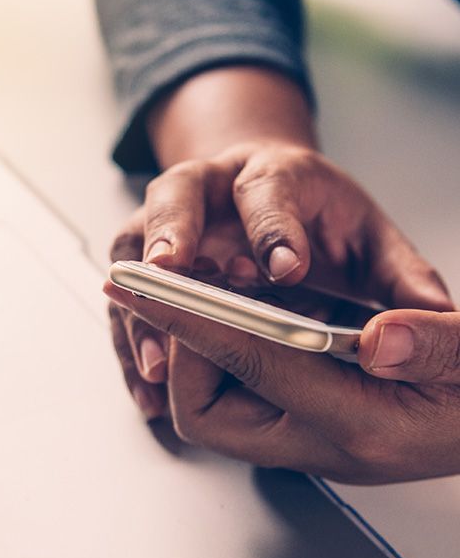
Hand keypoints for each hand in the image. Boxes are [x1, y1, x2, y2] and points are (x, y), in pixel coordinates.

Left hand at [104, 283, 459, 483]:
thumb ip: (433, 345)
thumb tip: (380, 337)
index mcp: (361, 428)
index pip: (255, 368)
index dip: (196, 322)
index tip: (150, 288)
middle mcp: (324, 442)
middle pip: (206, 412)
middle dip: (184, 347)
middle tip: (194, 288)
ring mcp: (313, 435)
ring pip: (219, 401)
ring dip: (208, 342)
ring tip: (220, 285)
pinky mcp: (313, 419)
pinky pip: (246, 387)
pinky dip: (237, 344)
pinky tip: (257, 303)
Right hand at [109, 140, 451, 419]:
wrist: (264, 189)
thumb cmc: (315, 215)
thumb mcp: (366, 236)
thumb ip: (399, 275)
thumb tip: (434, 317)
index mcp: (271, 173)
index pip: (268, 190)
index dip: (274, 228)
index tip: (285, 269)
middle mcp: (210, 188)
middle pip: (178, 194)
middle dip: (173, 233)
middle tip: (172, 273)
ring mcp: (171, 220)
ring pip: (136, 243)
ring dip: (141, 300)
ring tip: (158, 357)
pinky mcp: (148, 256)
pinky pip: (129, 294)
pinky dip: (132, 338)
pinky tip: (149, 383)